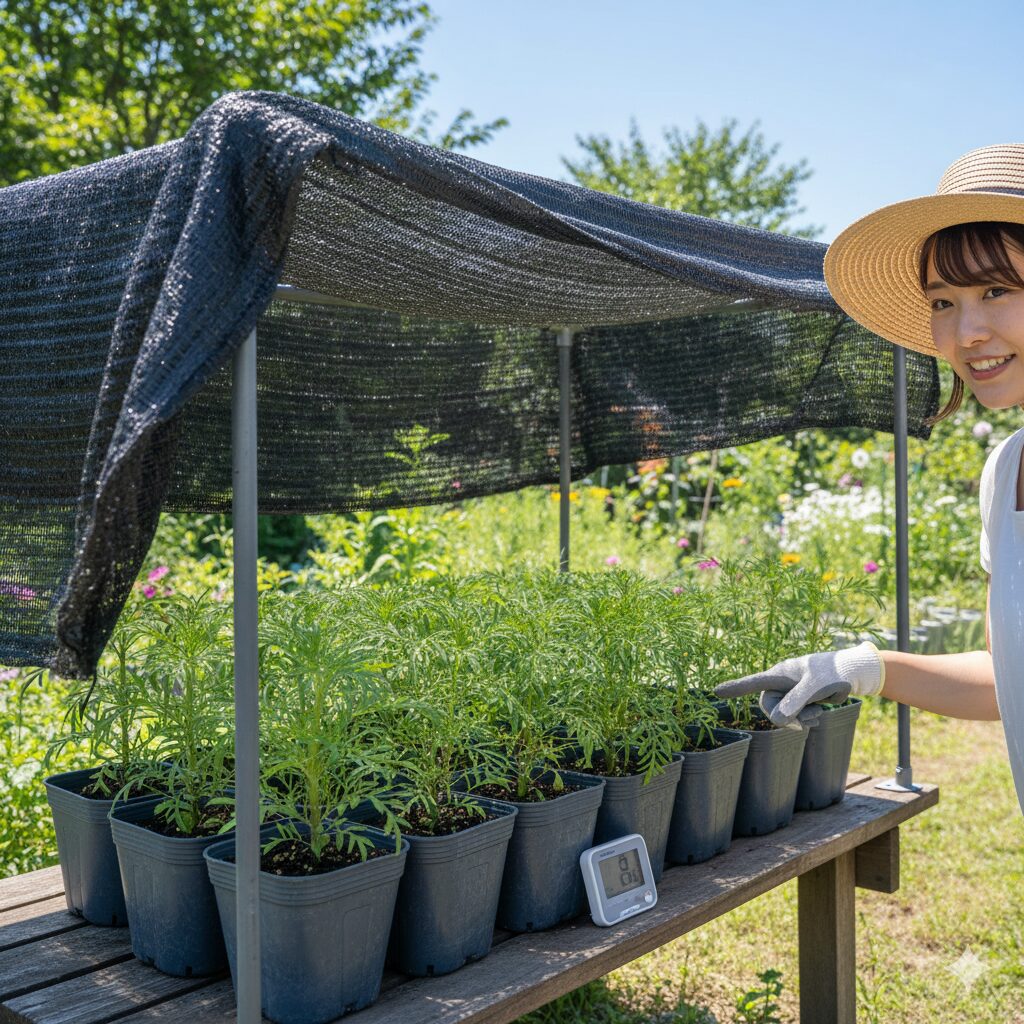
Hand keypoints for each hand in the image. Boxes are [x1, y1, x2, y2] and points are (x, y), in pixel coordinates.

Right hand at [714, 642, 883, 727]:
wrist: (852, 673)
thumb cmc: (832, 673)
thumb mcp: (814, 686)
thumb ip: (795, 702)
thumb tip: (777, 718)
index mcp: (779, 674)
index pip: (752, 682)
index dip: (734, 688)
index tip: (716, 691)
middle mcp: (781, 682)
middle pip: (770, 706)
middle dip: (786, 717)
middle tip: (806, 723)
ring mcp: (790, 691)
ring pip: (784, 714)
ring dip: (801, 718)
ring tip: (819, 712)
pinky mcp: (800, 699)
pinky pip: (795, 716)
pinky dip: (806, 719)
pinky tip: (819, 715)